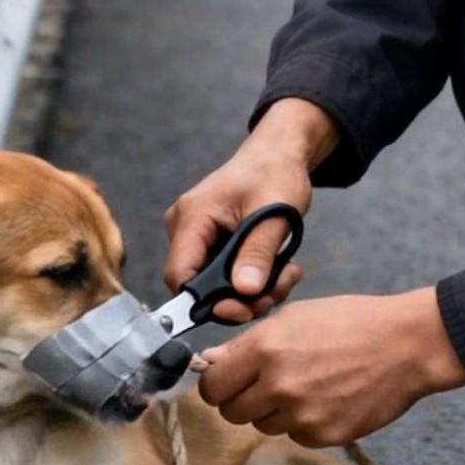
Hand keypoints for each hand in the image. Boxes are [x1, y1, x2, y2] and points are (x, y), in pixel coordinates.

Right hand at [164, 98, 335, 321]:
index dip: (207, 302)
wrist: (277, 155)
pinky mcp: (209, 243)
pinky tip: (277, 270)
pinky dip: (251, 281)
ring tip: (284, 276)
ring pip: (215, 286)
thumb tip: (244, 291)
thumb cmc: (275, 172)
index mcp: (193, 217)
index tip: (245, 309)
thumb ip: (258, 252)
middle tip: (275, 293)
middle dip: (239, 299)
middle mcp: (185, 228)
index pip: (180, 276)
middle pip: (199, 286)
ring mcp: (195, 237)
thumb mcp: (274, 214)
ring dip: (251, 292)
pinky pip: (223, 276)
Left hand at [197, 287, 464, 445]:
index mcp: (265, 350)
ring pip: (263, 426)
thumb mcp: (294, 317)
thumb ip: (247, 345)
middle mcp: (279, 385)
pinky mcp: (325, 435)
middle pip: (232, 413)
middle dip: (242, 400)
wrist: (407, 345)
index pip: (212, 387)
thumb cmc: (352, 323)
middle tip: (266, 385)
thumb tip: (209, 363)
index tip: (227, 382)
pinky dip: (304, 424)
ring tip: (305, 387)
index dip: (217, 384)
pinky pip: (296, 437)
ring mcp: (302, 414)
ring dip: (275, 412)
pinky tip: (326, 399)